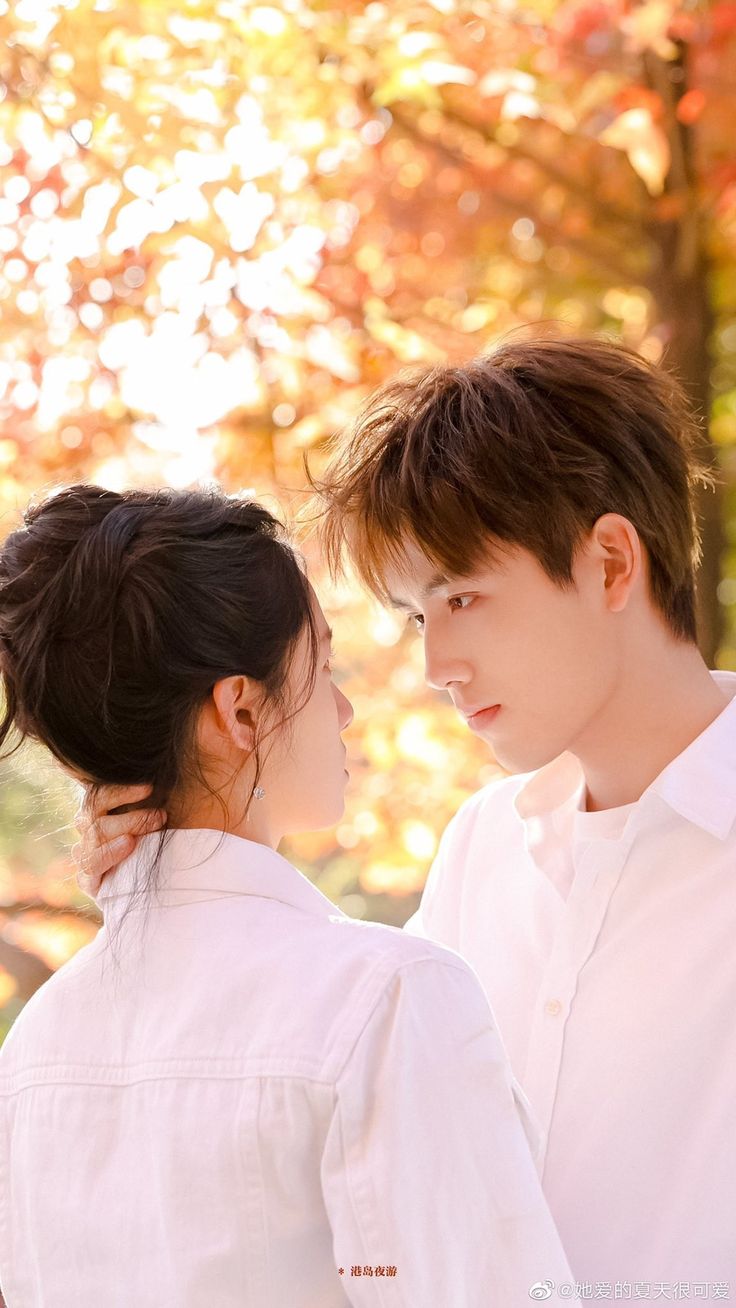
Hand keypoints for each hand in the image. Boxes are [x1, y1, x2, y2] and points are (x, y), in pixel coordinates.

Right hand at [72, 783, 166, 897]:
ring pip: (94, 836)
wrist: (146, 886)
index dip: (121, 790)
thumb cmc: (151, 842)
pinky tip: (129, 844)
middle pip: (96, 814)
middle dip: (132, 814)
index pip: (98, 794)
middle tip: (161, 815)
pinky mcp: (86, 880)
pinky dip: (110, 853)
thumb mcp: (148, 817)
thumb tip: (161, 778)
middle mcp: (86, 829)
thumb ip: (146, 800)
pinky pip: (91, 865)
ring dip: (126, 828)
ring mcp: (84, 854)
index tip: (149, 788)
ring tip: (152, 825)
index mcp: (96, 810)